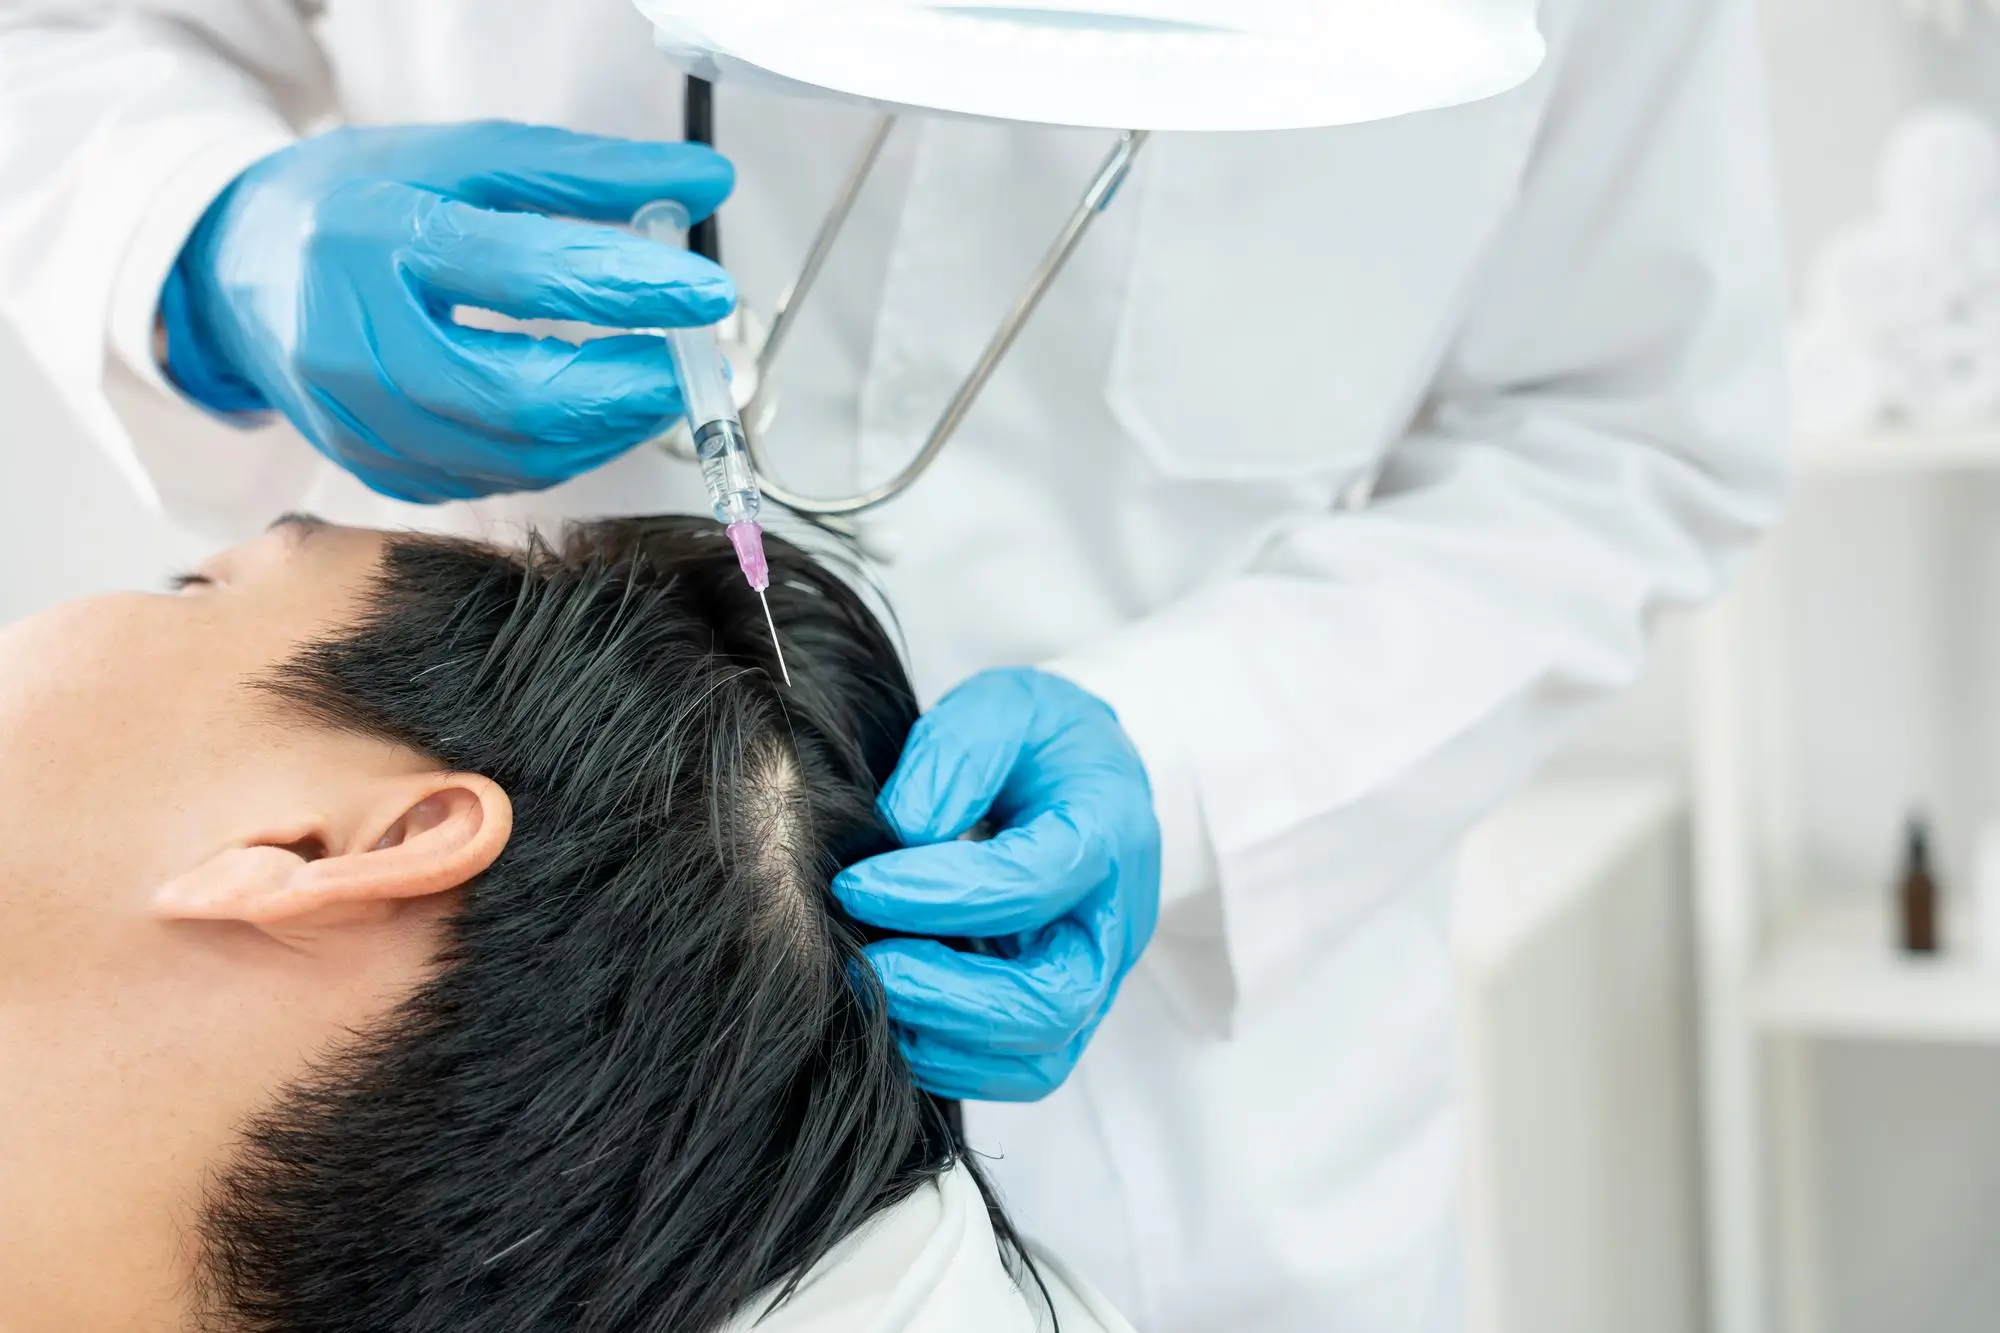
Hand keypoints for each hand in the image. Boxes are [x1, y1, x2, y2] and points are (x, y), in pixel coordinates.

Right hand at [160, 121, 735, 501]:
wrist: (236, 270)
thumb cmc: (354, 204)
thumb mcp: (462, 158)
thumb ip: (587, 173)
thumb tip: (704, 181)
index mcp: (372, 242)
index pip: (526, 275)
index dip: (630, 289)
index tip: (707, 290)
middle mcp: (353, 343)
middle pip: (520, 396)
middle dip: (628, 389)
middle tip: (693, 362)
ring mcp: (358, 421)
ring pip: (515, 454)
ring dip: (608, 427)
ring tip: (655, 382)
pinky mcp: (375, 468)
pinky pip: (493, 479)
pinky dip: (562, 451)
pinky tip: (593, 414)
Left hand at [833, 668, 1161, 1100]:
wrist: (1083, 773)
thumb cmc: (1040, 740)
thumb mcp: (1004, 706)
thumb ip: (960, 755)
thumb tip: (903, 829)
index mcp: (1108, 832)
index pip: (1033, 884)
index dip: (939, 893)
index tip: (856, 882)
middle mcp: (1112, 922)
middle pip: (1055, 1001)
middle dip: (951, 997)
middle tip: (866, 965)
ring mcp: (1092, 976)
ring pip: (1039, 1058)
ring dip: (944, 1041)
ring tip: (869, 994)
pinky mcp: (1060, 1009)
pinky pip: (1017, 1069)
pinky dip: (950, 1058)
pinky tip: (892, 1012)